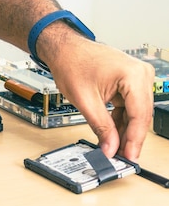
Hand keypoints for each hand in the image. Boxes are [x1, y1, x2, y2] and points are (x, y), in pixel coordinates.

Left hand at [46, 38, 154, 161]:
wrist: (64, 48)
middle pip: (141, 115)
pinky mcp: (130, 82)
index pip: (140, 115)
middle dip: (130, 137)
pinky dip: (121, 120)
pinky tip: (113, 134)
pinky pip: (129, 106)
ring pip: (136, 113)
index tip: (129, 157)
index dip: (134, 140)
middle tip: (121, 157)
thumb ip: (100, 126)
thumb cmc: (71, 62)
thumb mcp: (85, 100)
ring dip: (125, 131)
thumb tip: (110, 147)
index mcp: (133, 75)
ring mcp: (137, 77)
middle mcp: (141, 74)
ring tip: (115, 148)